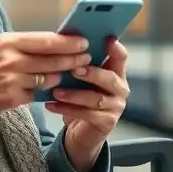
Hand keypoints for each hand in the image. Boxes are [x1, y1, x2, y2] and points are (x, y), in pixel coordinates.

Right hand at [0, 32, 91, 126]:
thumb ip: (20, 45)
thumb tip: (50, 43)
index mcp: (7, 42)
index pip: (46, 40)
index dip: (68, 42)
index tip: (83, 41)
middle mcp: (10, 59)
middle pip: (52, 59)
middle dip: (73, 59)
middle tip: (87, 58)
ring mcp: (11, 80)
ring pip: (47, 78)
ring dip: (60, 77)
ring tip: (70, 74)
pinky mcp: (11, 98)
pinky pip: (36, 94)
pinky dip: (43, 91)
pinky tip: (50, 89)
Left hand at [45, 38, 128, 171]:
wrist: (82, 131)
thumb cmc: (81, 99)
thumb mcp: (81, 80)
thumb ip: (79, 64)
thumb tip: (63, 42)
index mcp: (116, 73)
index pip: (121, 57)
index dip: (115, 49)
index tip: (107, 39)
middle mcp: (120, 89)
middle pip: (110, 78)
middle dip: (91, 73)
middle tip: (73, 70)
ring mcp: (116, 107)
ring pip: (96, 99)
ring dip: (74, 95)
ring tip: (56, 91)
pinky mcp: (107, 122)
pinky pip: (87, 115)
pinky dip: (67, 109)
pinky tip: (51, 105)